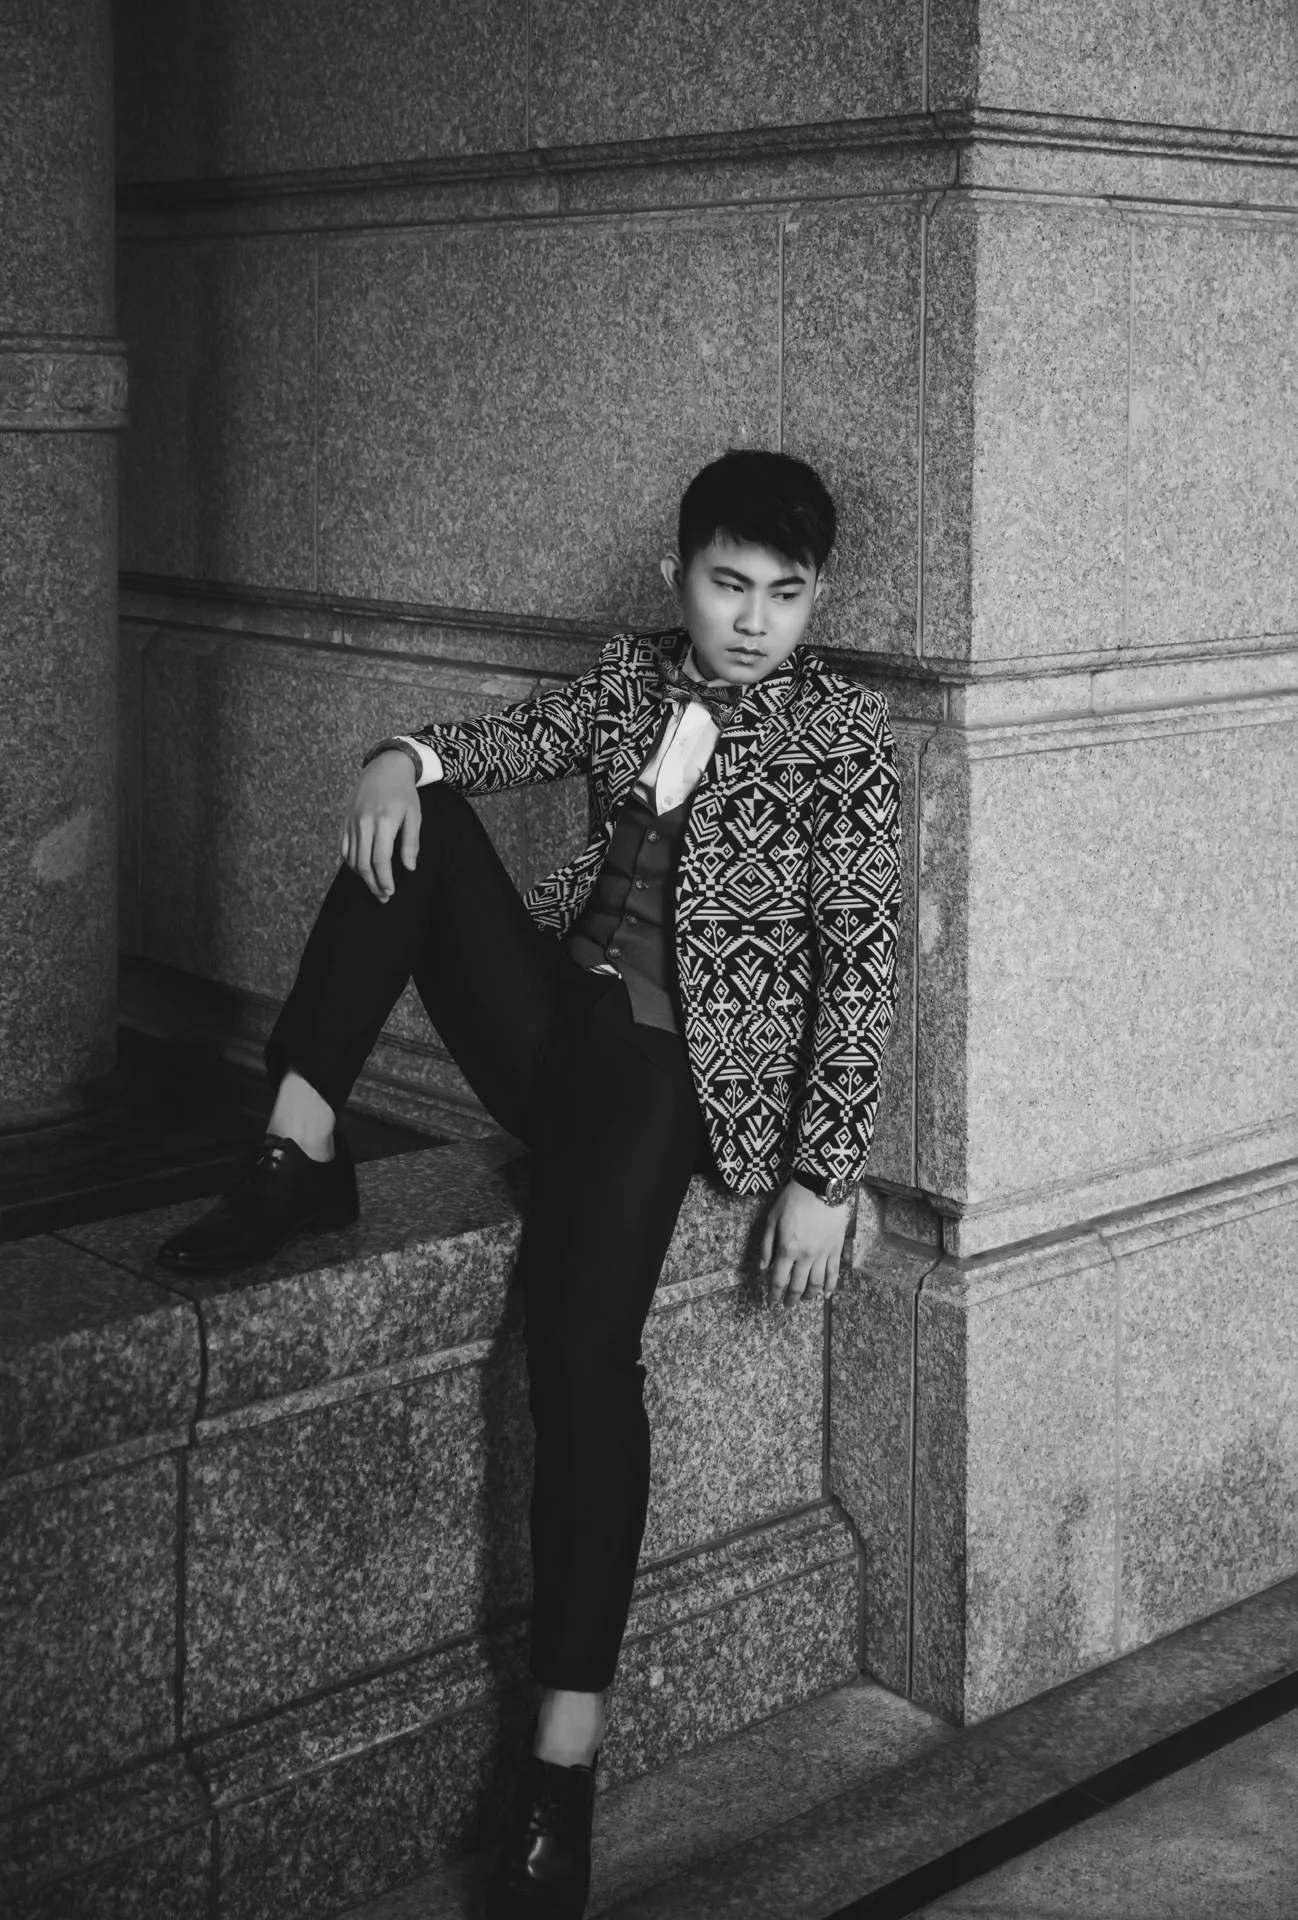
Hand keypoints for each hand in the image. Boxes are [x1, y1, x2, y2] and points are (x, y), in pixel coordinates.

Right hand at [340, 751, 420, 901]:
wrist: (384, 767)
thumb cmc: (404, 792)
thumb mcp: (414, 815)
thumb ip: (411, 843)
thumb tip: (409, 868)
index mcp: (383, 822)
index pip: (380, 860)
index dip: (384, 879)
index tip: (390, 892)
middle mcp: (364, 823)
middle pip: (363, 863)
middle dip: (373, 883)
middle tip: (382, 896)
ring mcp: (352, 822)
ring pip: (351, 858)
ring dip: (361, 876)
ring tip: (374, 885)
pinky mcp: (345, 820)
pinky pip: (344, 848)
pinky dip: (350, 862)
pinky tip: (360, 870)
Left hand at [759, 1179, 849, 1308]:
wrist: (821, 1186)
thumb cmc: (793, 1200)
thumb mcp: (772, 1219)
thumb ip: (766, 1246)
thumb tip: (762, 1268)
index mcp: (787, 1249)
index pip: (779, 1280)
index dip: (774, 1295)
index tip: (771, 1303)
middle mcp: (805, 1256)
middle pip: (797, 1286)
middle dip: (791, 1299)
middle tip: (787, 1306)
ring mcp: (823, 1254)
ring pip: (816, 1284)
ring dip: (809, 1296)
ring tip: (804, 1301)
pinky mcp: (836, 1249)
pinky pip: (834, 1273)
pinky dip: (830, 1287)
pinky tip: (826, 1295)